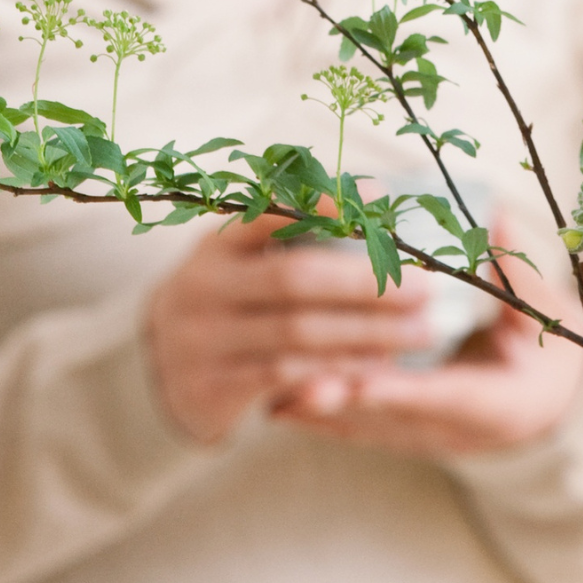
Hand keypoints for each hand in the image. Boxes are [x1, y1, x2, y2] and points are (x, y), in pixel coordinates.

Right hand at [145, 216, 433, 444]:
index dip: (325, 204)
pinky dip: (337, 372)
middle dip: (366, 283)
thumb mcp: (243, 263)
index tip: (382, 199)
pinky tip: (379, 370)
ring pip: (297, 333)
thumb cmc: (231, 306)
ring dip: (367, 334)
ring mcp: (202, 339)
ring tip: (421, 333)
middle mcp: (203, 287)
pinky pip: (284, 378)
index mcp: (216, 244)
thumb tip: (377, 194)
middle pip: (295, 278)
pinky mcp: (210, 387)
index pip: (269, 213)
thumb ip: (296, 236)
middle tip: (424, 289)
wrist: (158, 374)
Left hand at [274, 238, 582, 457]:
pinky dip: (320, 418)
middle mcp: (456, 432)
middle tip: (300, 390)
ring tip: (274, 398)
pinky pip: (356, 431)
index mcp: (500, 403)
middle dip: (346, 405)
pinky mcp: (402, 437)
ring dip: (322, 414)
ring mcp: (425, 439)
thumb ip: (517, 277)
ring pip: (367, 430)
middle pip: (394, 422)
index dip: (403, 390)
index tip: (364, 381)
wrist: (546, 408)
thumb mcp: (544, 319)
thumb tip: (492, 218)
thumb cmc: (544, 354)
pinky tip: (277, 406)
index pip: (446, 397)